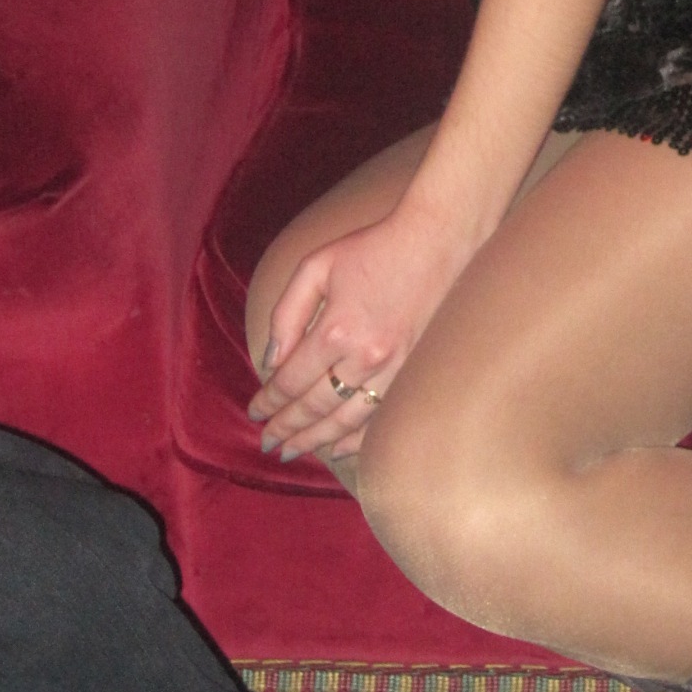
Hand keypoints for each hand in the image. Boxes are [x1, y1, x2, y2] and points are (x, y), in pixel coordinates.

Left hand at [248, 198, 472, 463]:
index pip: (292, 380)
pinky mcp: (414, 371)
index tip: (255, 412)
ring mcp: (394, 368)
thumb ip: (287, 314)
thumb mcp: (317, 266)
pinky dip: (357, 438)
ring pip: (347, 420)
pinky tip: (339, 447)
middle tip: (268, 441)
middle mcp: (364, 357)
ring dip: (316, 440)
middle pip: (316, 407)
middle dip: (287, 427)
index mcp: (336, 329)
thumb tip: (269, 361)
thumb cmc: (373, 247)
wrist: (437, 240)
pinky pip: (381, 416)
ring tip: (293, 450)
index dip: (270, 400)